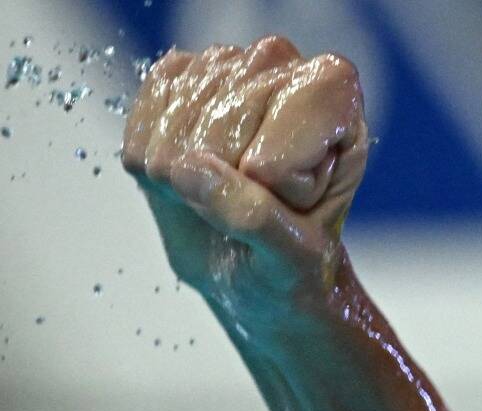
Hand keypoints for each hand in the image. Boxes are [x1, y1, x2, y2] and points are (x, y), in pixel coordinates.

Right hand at [122, 36, 368, 325]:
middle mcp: (279, 64)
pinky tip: (188, 180)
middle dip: (234, 181)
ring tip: (223, 196)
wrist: (251, 269)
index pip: (300, 109)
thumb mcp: (293, 256)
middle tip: (254, 205)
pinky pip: (140, 125)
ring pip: (179, 122)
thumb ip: (254, 216)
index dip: (286, 166)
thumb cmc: (290, 261)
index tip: (296, 199)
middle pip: (231, 114)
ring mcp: (219, 67)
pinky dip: (153, 169)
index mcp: (334, 92)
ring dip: (190, 182)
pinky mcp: (167, 82)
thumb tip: (187, 168)